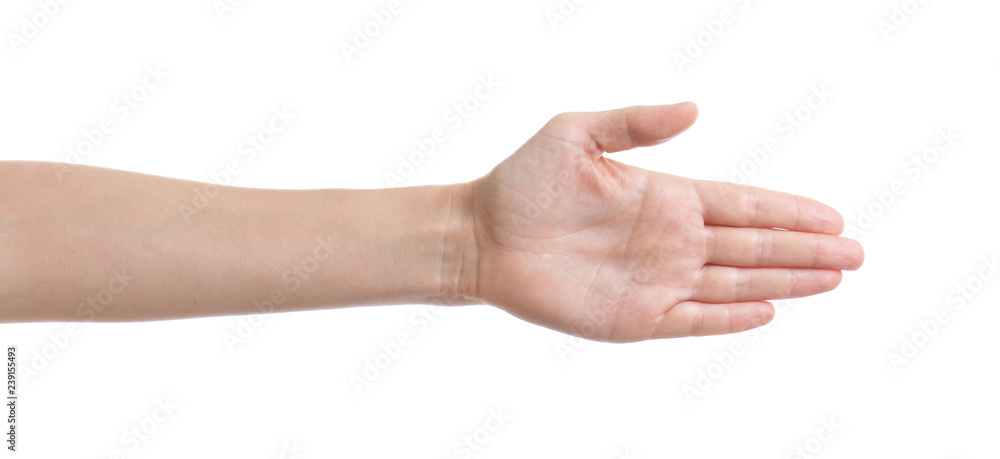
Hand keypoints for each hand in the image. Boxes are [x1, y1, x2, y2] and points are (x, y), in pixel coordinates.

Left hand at [464, 103, 863, 342]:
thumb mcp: (577, 133)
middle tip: (856, 254)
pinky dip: (729, 318)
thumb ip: (636, 123)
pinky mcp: (633, 318)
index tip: (832, 216)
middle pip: (753, 246)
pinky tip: (768, 311)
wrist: (480, 235)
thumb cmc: (523, 182)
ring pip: (735, 282)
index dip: (789, 211)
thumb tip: (695, 108)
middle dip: (805, 251)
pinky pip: (694, 319)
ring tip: (832, 279)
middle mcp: (671, 240)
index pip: (743, 204)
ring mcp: (656, 281)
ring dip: (784, 282)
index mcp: (665, 196)